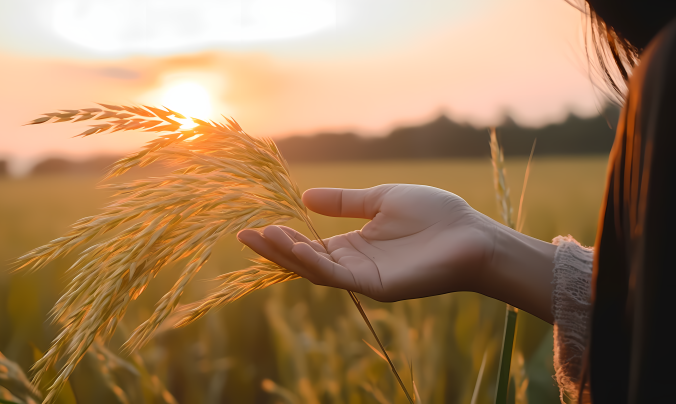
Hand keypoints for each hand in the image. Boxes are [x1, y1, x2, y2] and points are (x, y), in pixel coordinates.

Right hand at [239, 184, 557, 322]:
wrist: (472, 233)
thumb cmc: (435, 214)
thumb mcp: (380, 199)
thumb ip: (346, 201)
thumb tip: (306, 197)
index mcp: (355, 244)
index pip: (310, 245)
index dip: (284, 237)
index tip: (257, 223)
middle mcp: (355, 264)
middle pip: (305, 261)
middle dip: (274, 249)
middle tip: (244, 235)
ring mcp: (365, 277)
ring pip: (316, 271)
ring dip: (288, 255)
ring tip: (262, 237)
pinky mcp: (377, 287)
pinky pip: (338, 276)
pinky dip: (314, 263)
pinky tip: (295, 247)